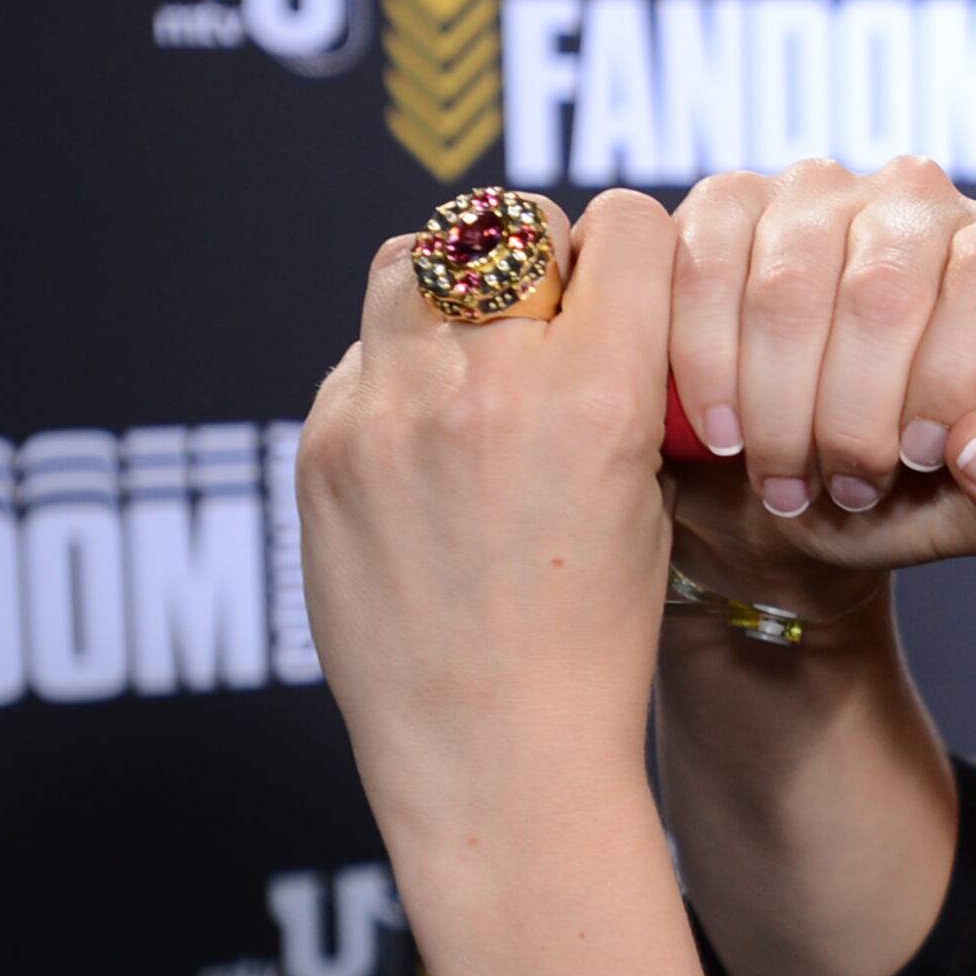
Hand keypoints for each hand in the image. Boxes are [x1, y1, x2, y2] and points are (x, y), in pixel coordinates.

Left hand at [298, 192, 682, 848]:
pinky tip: (429, 450)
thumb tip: (595, 294)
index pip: (619, 224)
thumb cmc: (595, 638)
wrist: (493, 751)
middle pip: (506, 224)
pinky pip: (364, 353)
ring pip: (413, 259)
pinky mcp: (323, 445)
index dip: (633, 253)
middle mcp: (484, 385)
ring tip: (476, 361)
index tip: (629, 293)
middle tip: (546, 323)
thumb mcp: (652, 494)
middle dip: (535, 261)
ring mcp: (387, 411)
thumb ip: (622, 380)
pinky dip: (400, 374)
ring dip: (451, 288)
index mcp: (596, 395)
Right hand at [663, 158, 975, 613]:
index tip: (917, 457)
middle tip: (847, 488)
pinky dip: (707, 369)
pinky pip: (704, 270)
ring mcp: (817, 191)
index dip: (952, 374)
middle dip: (856, 415)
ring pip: (789, 286)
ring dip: (780, 408)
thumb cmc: (909, 492)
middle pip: (885, 287)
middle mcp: (920, 198)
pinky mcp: (727, 202)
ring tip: (788, 480)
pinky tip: (725, 433)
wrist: (787, 493)